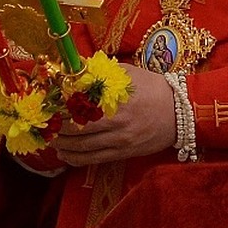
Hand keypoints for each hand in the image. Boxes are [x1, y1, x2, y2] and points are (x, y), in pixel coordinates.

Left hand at [52, 63, 175, 166]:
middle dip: (58, 128)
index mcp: (117, 99)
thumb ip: (102, 72)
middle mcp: (117, 122)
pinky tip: (66, 154)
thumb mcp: (129, 73)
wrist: (179, 112)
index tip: (51, 105)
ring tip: (52, 139)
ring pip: (81, 148)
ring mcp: (119, 141)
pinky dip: (75, 159)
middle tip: (47, 124)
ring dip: (62, 145)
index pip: (80, 106)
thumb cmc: (153, 88)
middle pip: (77, 129)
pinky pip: (92, 160)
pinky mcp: (122, 154)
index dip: (61, 107)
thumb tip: (76, 67)